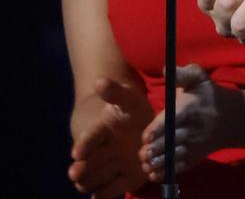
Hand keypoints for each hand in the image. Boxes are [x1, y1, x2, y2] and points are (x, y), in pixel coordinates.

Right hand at [69, 78, 152, 198]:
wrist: (143, 127)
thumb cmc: (132, 111)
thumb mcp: (128, 98)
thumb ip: (115, 92)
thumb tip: (99, 82)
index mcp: (102, 130)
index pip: (90, 137)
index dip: (84, 144)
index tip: (77, 151)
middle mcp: (102, 152)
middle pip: (87, 164)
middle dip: (82, 168)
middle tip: (76, 172)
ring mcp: (112, 167)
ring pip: (94, 179)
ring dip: (92, 181)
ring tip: (85, 183)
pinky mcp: (123, 181)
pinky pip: (108, 193)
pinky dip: (104, 195)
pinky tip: (99, 196)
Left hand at [139, 64, 231, 180]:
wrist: (230, 118)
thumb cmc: (209, 94)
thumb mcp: (199, 78)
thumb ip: (182, 73)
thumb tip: (164, 69)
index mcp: (190, 108)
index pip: (173, 120)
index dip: (159, 129)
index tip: (146, 136)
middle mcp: (192, 129)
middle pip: (171, 142)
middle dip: (156, 149)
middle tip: (142, 153)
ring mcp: (193, 146)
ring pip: (173, 157)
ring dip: (158, 162)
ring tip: (145, 164)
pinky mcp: (194, 158)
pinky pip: (178, 167)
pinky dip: (165, 172)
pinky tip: (152, 173)